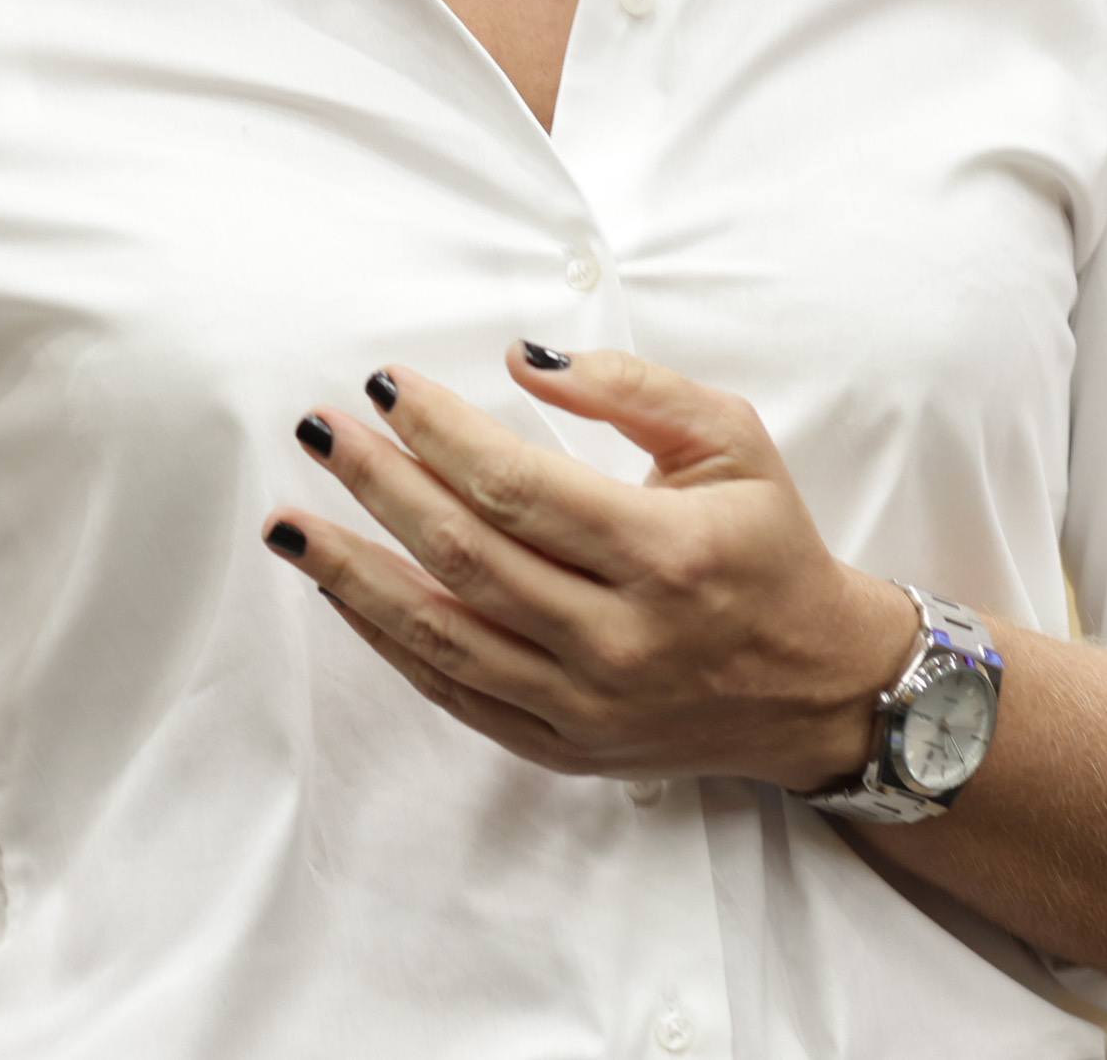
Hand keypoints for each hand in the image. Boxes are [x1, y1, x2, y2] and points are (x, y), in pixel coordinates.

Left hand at [267, 344, 918, 790]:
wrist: (818, 684)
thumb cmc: (768, 546)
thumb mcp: (731, 440)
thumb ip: (631, 388)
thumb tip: (522, 359)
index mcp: (665, 553)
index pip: (519, 486)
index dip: (440, 432)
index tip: (385, 386)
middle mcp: (619, 637)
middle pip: (466, 554)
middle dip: (377, 486)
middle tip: (317, 431)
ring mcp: (587, 704)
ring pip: (442, 635)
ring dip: (353, 573)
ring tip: (288, 524)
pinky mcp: (565, 746)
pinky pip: (455, 693)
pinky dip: (390, 641)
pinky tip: (342, 591)